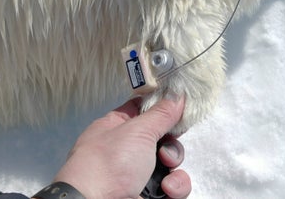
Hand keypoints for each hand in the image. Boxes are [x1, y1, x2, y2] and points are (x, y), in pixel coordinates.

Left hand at [52, 96, 190, 198]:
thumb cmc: (105, 166)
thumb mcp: (137, 131)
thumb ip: (161, 113)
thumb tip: (177, 95)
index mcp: (117, 128)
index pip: (144, 109)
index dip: (163, 107)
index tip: (180, 106)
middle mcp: (126, 150)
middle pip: (162, 138)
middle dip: (171, 144)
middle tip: (164, 149)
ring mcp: (136, 174)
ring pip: (170, 165)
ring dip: (174, 168)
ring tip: (164, 178)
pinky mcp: (147, 194)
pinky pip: (172, 187)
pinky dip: (174, 188)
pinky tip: (166, 190)